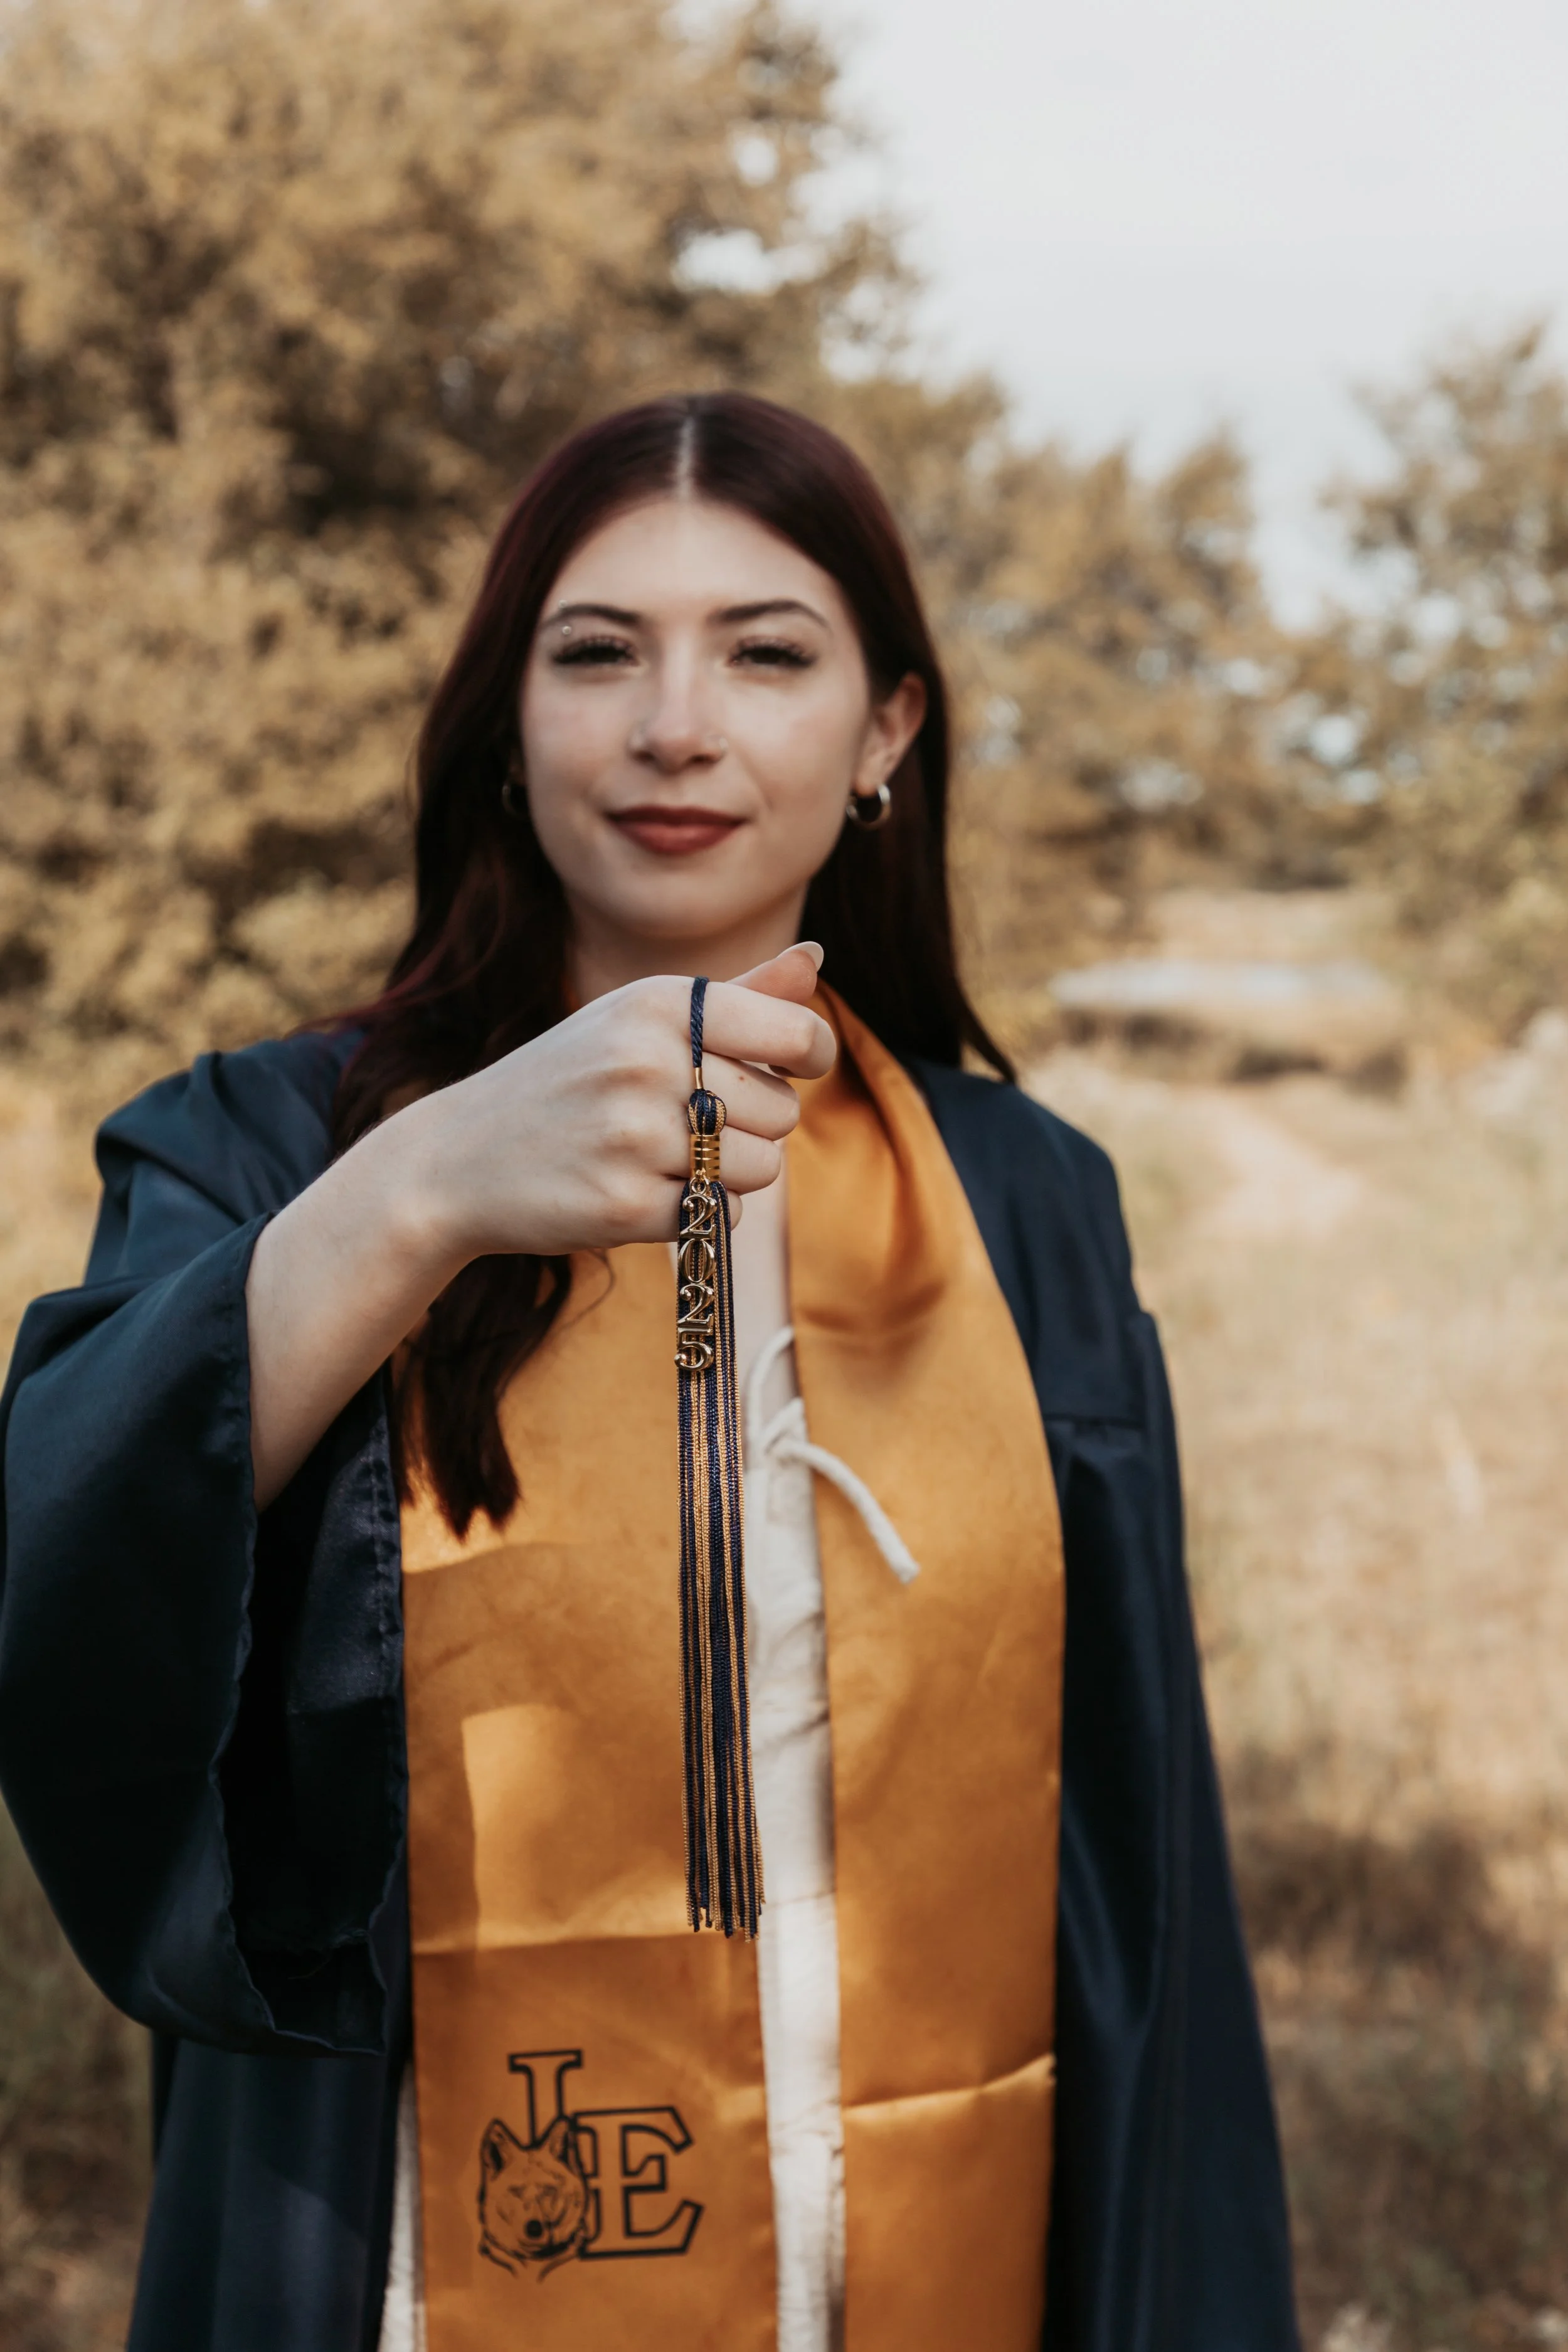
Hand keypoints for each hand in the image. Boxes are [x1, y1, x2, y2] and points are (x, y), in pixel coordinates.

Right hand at [395, 942, 834, 1264]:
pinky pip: (720, 1215)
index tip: (790, 1068)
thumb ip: (739, 993)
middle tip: (688, 1120)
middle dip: (752, 1124)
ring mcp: (634, 1135)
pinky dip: (697, 1212)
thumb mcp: (639, 1018)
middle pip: (782, 1111)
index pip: (794, 1033)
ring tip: (665, 1157)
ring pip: (762, 1168)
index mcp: (660, 1003)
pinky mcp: (624, 1204)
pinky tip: (644, 1191)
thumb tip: (817, 956)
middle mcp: (648, 1060)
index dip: (810, 1057)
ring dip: (729, 1173)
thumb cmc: (569, 1081)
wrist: (459, 1160)